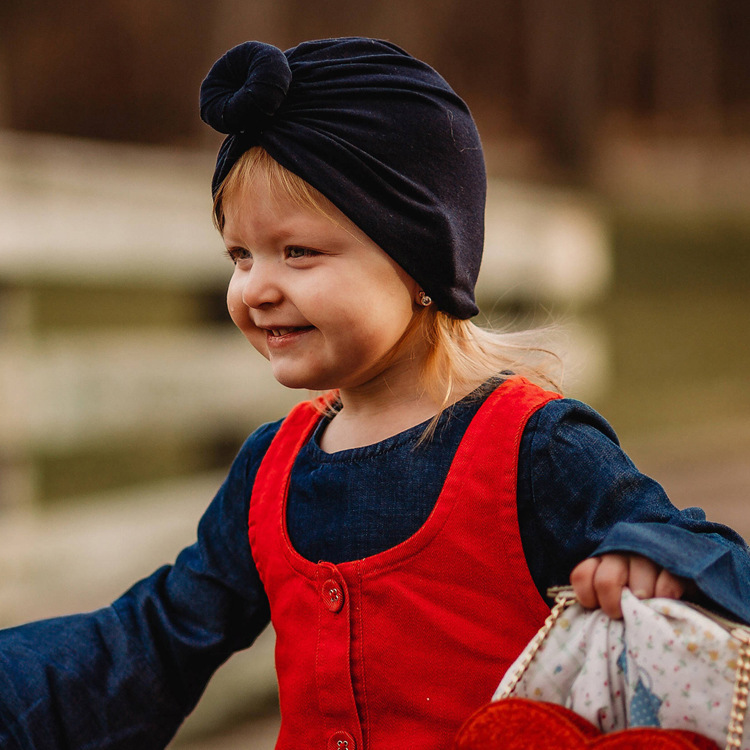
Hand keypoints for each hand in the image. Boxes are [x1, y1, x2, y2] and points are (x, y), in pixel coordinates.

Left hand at [570, 553, 685, 618]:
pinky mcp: (674, 563)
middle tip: (624, 614)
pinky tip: (666, 600)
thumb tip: (595, 620)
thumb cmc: (637, 593)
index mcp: (601, 561)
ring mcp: (647, 556)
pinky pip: (666, 584)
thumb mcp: (614, 594)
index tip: (598, 607)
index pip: (582, 575)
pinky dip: (665, 597)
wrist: (679, 577)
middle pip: (606, 581)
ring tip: (649, 608)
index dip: (588, 596)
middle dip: (614, 605)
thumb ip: (602, 600)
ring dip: (643, 605)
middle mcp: (620, 554)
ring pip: (638, 587)